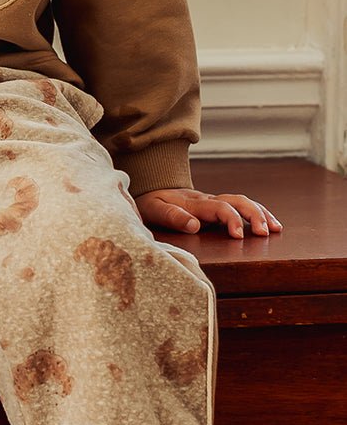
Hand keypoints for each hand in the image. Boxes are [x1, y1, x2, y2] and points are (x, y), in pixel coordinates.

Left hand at [135, 186, 281, 237]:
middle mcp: (207, 200)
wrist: (149, 188)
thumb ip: (172, 216)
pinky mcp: (216, 207)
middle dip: (253, 215)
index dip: (231, 219)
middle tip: (264, 233)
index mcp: (194, 203)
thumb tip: (195, 225)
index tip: (239, 236)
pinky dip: (257, 213)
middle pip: (236, 200)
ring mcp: (213, 202)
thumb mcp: (153, 209)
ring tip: (275, 229)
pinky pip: (239, 206)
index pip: (218, 207)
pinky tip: (270, 224)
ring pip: (242, 201)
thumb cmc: (151, 203)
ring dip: (260, 213)